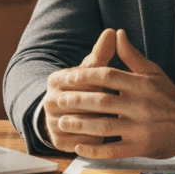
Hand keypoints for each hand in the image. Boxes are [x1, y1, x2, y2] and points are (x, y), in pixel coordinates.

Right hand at [42, 29, 116, 153]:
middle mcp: (49, 101)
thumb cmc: (85, 87)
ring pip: (84, 122)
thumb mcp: (91, 70)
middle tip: (124, 104)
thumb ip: (101, 53)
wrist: (68, 114)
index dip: (101, 83)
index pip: (81, 79)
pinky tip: (112, 133)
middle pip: (82, 102)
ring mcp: (52, 122)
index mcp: (55, 80)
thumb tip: (113, 31)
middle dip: (103, 103)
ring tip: (120, 118)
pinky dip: (99, 137)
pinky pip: (84, 140)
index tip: (118, 84)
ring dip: (103, 121)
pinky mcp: (59, 142)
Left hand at [52, 30, 174, 159]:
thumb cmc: (168, 96)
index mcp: (141, 84)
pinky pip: (114, 150)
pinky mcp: (142, 147)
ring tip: (62, 122)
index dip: (86, 76)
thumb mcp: (152, 72)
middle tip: (58, 101)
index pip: (108, 76)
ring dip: (81, 125)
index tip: (68, 77)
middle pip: (102, 101)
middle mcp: (140, 105)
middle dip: (77, 101)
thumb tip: (116, 33)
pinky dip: (95, 150)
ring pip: (105, 126)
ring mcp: (141, 128)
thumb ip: (131, 55)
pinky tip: (79, 147)